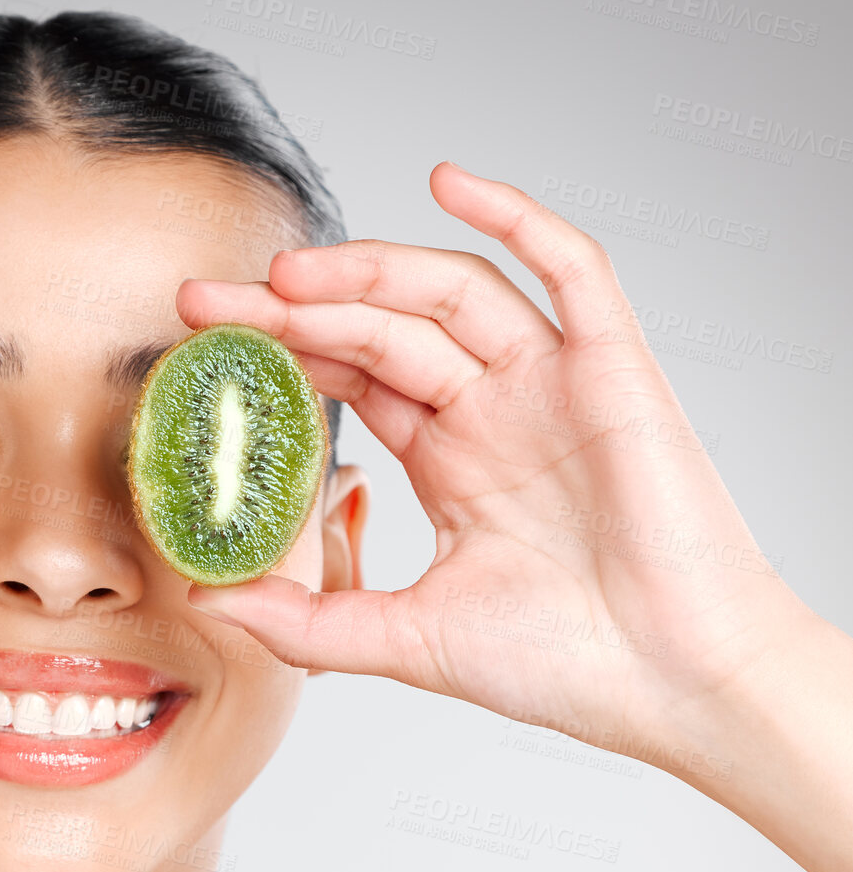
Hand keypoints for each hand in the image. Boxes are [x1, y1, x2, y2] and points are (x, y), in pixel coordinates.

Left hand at [176, 162, 810, 768]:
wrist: (672, 687)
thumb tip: (207, 600)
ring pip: (451, 293)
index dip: (277, 349)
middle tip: (206, 300)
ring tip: (287, 272)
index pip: (349, 375)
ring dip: (370, 270)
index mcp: (449, 459)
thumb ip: (305, 619)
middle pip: (381, 326)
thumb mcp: (404, 640)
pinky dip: (518, 218)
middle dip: (292, 308)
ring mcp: (553, 384)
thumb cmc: (560, 666)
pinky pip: (572, 269)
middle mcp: (494, 409)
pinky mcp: (616, 370)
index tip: (200, 339)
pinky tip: (447, 184)